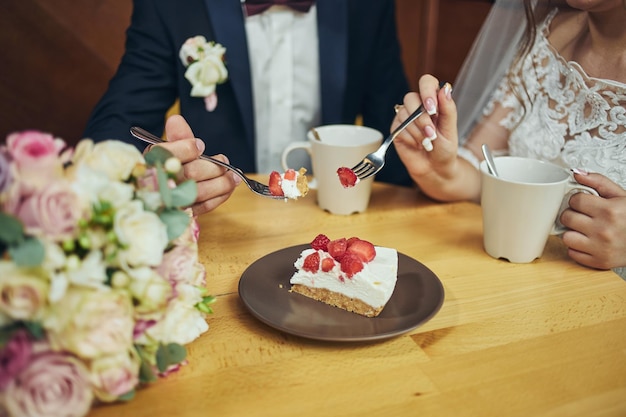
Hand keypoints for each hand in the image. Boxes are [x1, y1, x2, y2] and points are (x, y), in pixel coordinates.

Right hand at [160, 115, 240, 215]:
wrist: (162, 195)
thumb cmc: (169, 167)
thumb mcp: (171, 148)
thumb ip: (177, 135)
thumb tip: (176, 120)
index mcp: (153, 162)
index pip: (169, 154)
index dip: (187, 148)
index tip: (201, 145)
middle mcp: (160, 184)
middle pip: (190, 174)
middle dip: (212, 166)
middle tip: (224, 161)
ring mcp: (173, 202)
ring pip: (200, 192)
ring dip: (222, 183)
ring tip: (234, 175)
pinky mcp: (184, 214)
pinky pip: (204, 206)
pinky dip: (221, 196)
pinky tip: (230, 187)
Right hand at [392, 75, 479, 200]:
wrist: (435, 169)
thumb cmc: (445, 149)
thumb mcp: (450, 129)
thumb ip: (448, 109)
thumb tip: (445, 88)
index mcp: (433, 101)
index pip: (427, 82)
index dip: (427, 91)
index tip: (432, 108)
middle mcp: (418, 106)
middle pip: (410, 98)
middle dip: (422, 118)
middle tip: (431, 133)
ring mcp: (405, 117)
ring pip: (404, 114)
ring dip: (417, 131)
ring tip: (427, 143)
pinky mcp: (396, 129)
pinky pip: (399, 128)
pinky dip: (411, 139)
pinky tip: (417, 145)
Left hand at [561, 171, 625, 269]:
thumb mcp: (621, 195)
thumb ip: (598, 182)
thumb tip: (577, 173)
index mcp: (610, 211)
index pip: (575, 200)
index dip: (578, 200)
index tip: (584, 203)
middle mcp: (604, 230)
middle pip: (567, 217)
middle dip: (573, 214)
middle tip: (584, 215)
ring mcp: (600, 248)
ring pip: (566, 236)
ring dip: (573, 232)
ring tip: (585, 229)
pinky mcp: (599, 262)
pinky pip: (572, 253)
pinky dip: (577, 247)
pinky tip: (588, 241)